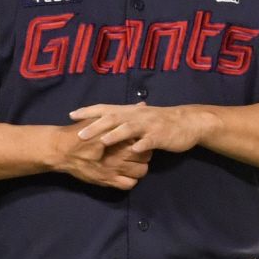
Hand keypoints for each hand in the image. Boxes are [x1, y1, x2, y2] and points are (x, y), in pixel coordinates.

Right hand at [52, 119, 151, 189]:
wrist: (63, 149)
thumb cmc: (81, 131)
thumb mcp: (101, 117)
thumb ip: (123, 112)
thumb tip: (142, 104)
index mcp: (119, 137)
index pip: (143, 140)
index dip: (144, 139)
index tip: (138, 139)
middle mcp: (120, 154)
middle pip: (146, 156)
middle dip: (144, 154)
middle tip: (137, 152)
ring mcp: (115, 169)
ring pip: (141, 171)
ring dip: (139, 167)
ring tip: (133, 163)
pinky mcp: (108, 181)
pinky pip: (129, 184)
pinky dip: (130, 180)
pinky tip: (126, 174)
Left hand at [69, 103, 207, 153]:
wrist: (187, 122)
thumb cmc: (160, 121)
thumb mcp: (139, 117)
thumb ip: (122, 119)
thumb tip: (102, 123)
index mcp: (130, 111)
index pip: (105, 108)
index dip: (88, 111)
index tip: (71, 115)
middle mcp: (136, 115)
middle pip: (113, 118)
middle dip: (96, 126)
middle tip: (79, 135)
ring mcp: (149, 125)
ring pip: (130, 128)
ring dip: (116, 134)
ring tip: (103, 142)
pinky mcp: (160, 135)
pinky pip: (150, 140)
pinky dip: (142, 144)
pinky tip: (134, 150)